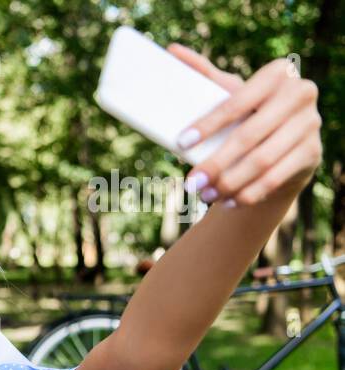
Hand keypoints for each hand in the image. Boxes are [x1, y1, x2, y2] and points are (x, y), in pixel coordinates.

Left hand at [169, 44, 321, 206]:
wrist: (282, 142)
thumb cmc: (247, 113)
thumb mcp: (230, 93)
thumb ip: (205, 74)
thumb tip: (173, 52)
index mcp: (277, 73)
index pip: (236, 101)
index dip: (208, 124)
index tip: (180, 143)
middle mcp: (300, 94)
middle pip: (249, 136)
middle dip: (216, 163)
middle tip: (190, 182)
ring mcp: (310, 124)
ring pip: (263, 161)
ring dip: (229, 182)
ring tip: (205, 194)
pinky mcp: (313, 152)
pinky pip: (275, 178)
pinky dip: (248, 193)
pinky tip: (228, 201)